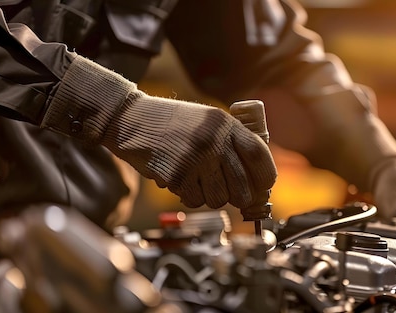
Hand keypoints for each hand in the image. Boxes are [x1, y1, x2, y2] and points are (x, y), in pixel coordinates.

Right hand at [42, 56, 276, 210]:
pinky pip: (195, 200)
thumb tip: (256, 176)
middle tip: (228, 193)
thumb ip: (231, 141)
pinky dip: (189, 197)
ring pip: (219, 198)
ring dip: (210, 197)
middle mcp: (214, 140)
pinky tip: (181, 181)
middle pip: (242, 186)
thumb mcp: (207, 120)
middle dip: (237, 196)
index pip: (259, 155)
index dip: (265, 176)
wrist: (130, 118)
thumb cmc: (170, 123)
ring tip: (197, 181)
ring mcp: (196, 158)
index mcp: (225, 124)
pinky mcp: (176, 174)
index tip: (262, 186)